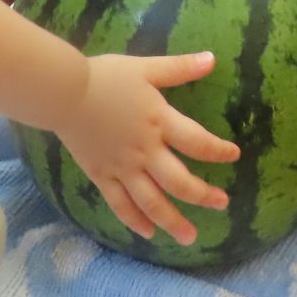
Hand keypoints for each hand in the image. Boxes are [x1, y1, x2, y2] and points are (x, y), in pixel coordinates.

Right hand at [56, 51, 238, 244]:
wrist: (63, 92)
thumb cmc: (105, 77)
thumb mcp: (145, 68)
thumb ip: (179, 67)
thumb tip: (212, 59)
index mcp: (159, 122)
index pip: (198, 143)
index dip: (219, 151)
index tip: (233, 155)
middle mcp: (145, 150)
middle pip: (180, 182)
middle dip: (203, 196)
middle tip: (221, 203)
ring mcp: (123, 167)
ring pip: (152, 202)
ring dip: (173, 221)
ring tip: (189, 237)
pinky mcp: (102, 175)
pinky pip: (121, 205)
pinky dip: (135, 221)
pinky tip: (148, 233)